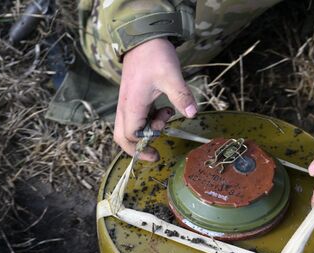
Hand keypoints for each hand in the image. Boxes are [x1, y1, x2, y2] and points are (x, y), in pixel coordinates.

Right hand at [114, 38, 197, 160]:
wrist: (144, 38)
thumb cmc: (155, 55)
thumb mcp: (171, 76)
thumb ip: (181, 95)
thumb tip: (192, 114)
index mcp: (132, 104)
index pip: (130, 135)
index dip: (142, 146)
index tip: (157, 153)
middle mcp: (125, 106)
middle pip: (121, 136)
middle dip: (137, 147)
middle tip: (154, 152)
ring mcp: (127, 102)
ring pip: (129, 127)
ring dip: (148, 130)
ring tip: (166, 116)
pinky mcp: (133, 98)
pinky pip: (136, 118)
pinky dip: (149, 120)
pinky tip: (165, 110)